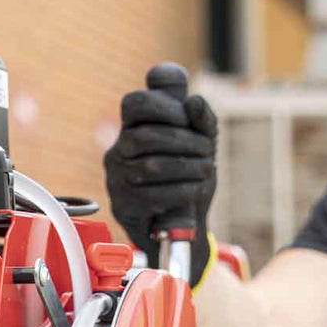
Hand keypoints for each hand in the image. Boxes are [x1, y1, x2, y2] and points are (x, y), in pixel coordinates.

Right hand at [103, 67, 217, 283]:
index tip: (187, 118)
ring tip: (208, 169)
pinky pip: (153, 196)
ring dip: (187, 166)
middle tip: (209, 150)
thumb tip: (193, 102)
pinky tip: (196, 189)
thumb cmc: (189, 176)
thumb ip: (202, 119)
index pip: (134, 103)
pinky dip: (183, 190)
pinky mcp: (124, 207)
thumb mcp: (202, 144)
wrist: (184, 224)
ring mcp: (117, 180)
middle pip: (144, 137)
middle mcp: (118, 152)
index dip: (163, 106)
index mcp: (132, 128)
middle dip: (183, 141)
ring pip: (150, 166)